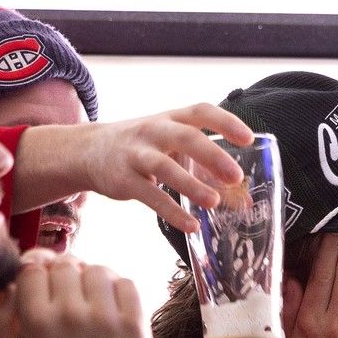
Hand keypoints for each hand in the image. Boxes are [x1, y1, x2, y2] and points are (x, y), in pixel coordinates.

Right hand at [0, 251, 165, 337]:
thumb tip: (3, 283)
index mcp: (35, 322)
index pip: (33, 268)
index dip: (36, 272)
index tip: (42, 283)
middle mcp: (70, 314)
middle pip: (66, 264)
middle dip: (64, 273)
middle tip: (67, 293)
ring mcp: (106, 318)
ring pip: (98, 269)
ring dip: (92, 278)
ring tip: (89, 299)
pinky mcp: (134, 326)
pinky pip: (127, 284)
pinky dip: (119, 288)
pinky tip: (111, 307)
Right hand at [16, 103, 254, 233]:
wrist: (89, 151)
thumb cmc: (144, 148)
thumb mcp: (172, 148)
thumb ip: (207, 171)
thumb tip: (244, 201)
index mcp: (172, 119)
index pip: (201, 111)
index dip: (226, 122)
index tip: (248, 138)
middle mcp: (154, 131)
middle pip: (185, 137)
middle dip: (212, 155)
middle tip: (235, 176)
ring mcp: (136, 154)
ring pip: (164, 167)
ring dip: (191, 185)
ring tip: (214, 202)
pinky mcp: (123, 179)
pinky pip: (149, 196)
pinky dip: (171, 211)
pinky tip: (191, 225)